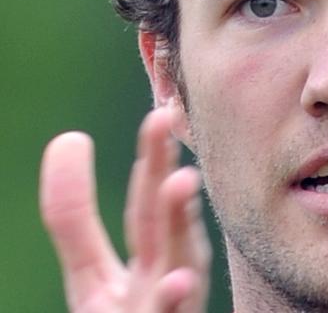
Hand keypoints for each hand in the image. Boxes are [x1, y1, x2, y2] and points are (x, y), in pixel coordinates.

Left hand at [39, 108, 211, 311]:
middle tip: (163, 119)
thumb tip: (68, 137)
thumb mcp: (91, 274)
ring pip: (174, 265)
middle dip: (159, 170)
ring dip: (177, 225)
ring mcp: (165, 312)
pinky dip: (175, 301)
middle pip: (157, 221)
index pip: (144, 205)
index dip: (149, 160)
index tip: (161, 114)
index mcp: (145, 259)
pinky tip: (178, 282)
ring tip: (179, 183)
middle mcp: (164, 279)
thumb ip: (74, 214)